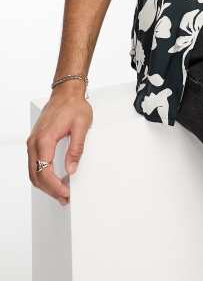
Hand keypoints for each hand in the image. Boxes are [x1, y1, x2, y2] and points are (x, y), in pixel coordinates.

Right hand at [26, 83, 92, 205]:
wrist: (66, 92)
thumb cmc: (74, 106)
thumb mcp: (82, 127)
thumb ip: (76, 149)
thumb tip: (71, 169)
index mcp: (45, 139)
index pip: (45, 172)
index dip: (55, 187)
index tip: (65, 193)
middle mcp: (35, 142)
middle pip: (36, 175)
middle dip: (50, 190)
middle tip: (65, 198)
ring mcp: (33, 141)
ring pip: (33, 171)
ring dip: (45, 184)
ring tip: (60, 192)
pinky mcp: (36, 141)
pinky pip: (34, 163)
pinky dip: (42, 174)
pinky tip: (54, 179)